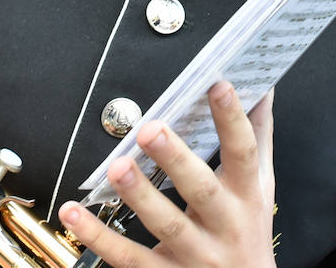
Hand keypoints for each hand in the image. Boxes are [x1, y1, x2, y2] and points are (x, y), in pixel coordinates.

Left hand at [58, 82, 276, 267]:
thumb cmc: (249, 230)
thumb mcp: (260, 186)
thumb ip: (258, 136)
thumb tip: (261, 88)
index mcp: (246, 195)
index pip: (242, 153)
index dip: (231, 119)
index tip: (217, 84)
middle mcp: (223, 225)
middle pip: (201, 190)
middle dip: (175, 159)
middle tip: (150, 129)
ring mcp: (195, 255)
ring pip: (166, 225)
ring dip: (139, 195)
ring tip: (116, 167)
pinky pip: (130, 259)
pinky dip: (99, 238)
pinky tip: (74, 213)